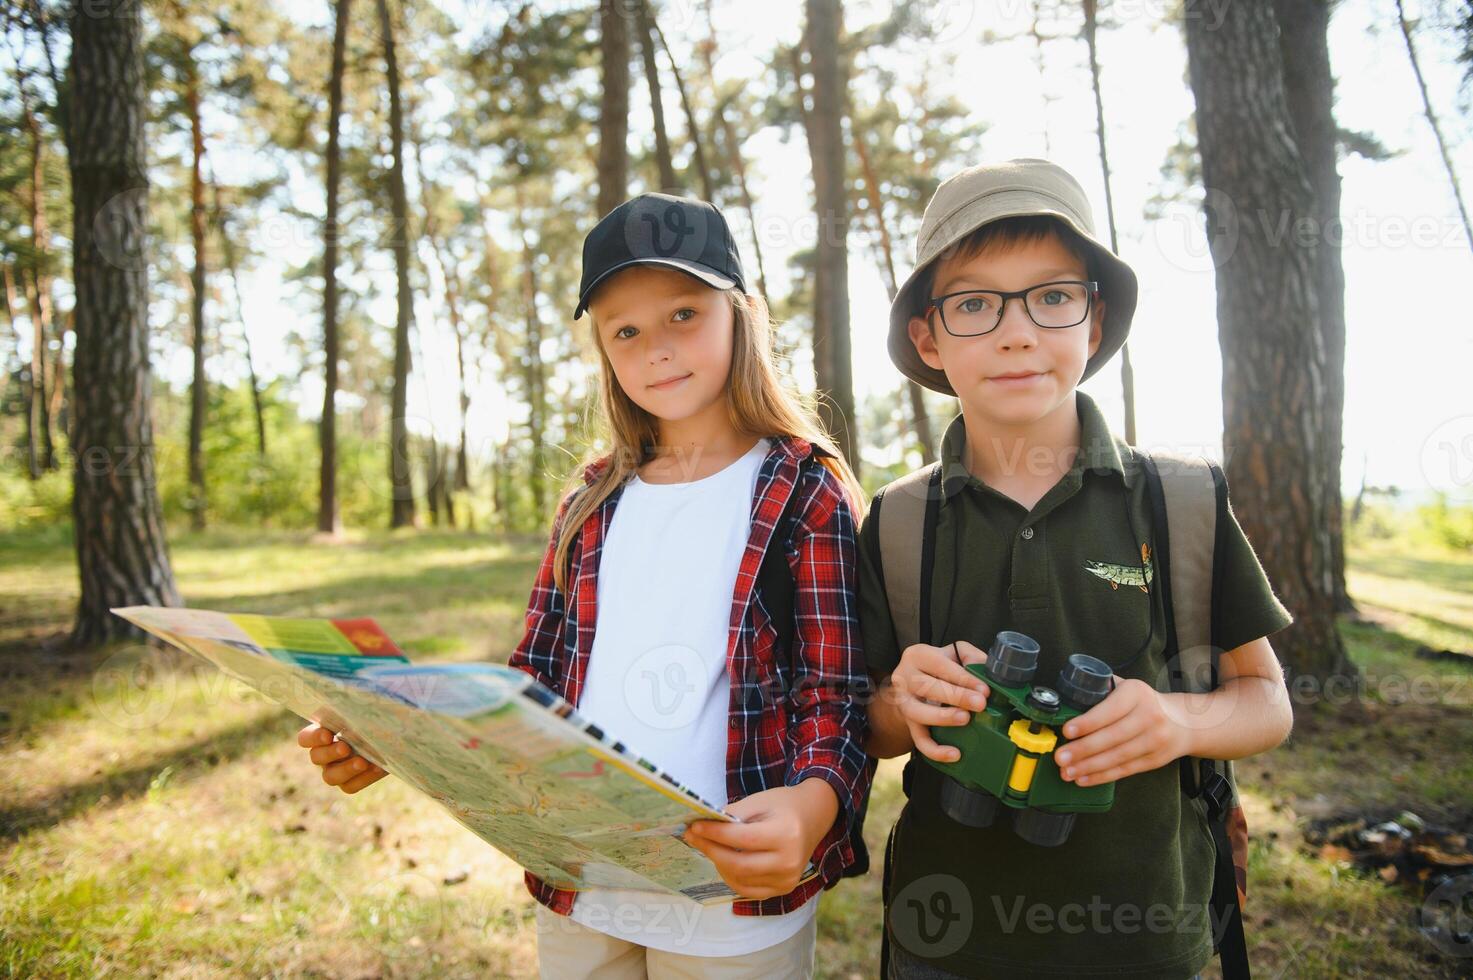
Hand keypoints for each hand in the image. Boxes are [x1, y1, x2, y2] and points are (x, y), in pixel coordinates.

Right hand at [297, 722, 387, 793]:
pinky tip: (378, 767)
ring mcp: (334, 771)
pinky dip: (364, 778)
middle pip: (316, 757)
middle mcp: (324, 754)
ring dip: (346, 769)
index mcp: (321, 733)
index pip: (306, 738)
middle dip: (330, 753)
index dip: (313, 738)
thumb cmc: (374, 719)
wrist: (391, 737)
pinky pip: (350, 786)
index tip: (328, 734)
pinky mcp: (349, 783)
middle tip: (345, 748)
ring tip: (362, 762)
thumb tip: (354, 712)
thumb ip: (355, 713)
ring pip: (330, 777)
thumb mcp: (365, 713)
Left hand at [681, 779, 838, 899]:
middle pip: (739, 863)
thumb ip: (733, 815)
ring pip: (740, 878)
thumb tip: (703, 827)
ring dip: (718, 863)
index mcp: (786, 834)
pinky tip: (723, 861)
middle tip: (693, 837)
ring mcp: (787, 879)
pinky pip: (748, 889)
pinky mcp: (783, 889)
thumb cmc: (783, 806)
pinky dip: (731, 877)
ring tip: (708, 846)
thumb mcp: (760, 801)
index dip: (715, 834)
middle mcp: (789, 861)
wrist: (813, 817)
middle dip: (711, 850)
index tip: (694, 826)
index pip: (743, 839)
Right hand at [887, 641, 990, 762]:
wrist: (916, 685)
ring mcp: (904, 702)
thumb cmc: (940, 668)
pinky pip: (919, 740)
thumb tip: (987, 673)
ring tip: (965, 719)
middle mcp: (905, 677)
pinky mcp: (908, 724)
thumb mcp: (955, 653)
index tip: (984, 689)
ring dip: (942, 718)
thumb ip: (971, 657)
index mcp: (918, 655)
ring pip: (917, 713)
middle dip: (956, 696)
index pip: (940, 665)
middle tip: (979, 704)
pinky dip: (935, 750)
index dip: (963, 678)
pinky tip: (954, 754)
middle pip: (926, 687)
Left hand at [1053, 678, 1191, 785]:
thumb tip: (1067, 699)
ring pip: (1117, 756)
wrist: (1183, 721)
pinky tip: (1084, 778)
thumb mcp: (1127, 687)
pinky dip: (1102, 776)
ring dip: (1089, 767)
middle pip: (1113, 736)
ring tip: (1067, 771)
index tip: (1067, 731)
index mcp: (1136, 693)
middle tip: (1060, 757)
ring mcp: (1155, 740)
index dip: (1088, 722)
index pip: (1110, 710)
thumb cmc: (1143, 702)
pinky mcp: (1155, 760)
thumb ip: (1101, 690)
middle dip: (1083, 749)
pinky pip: (1125, 770)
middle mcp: (1149, 716)